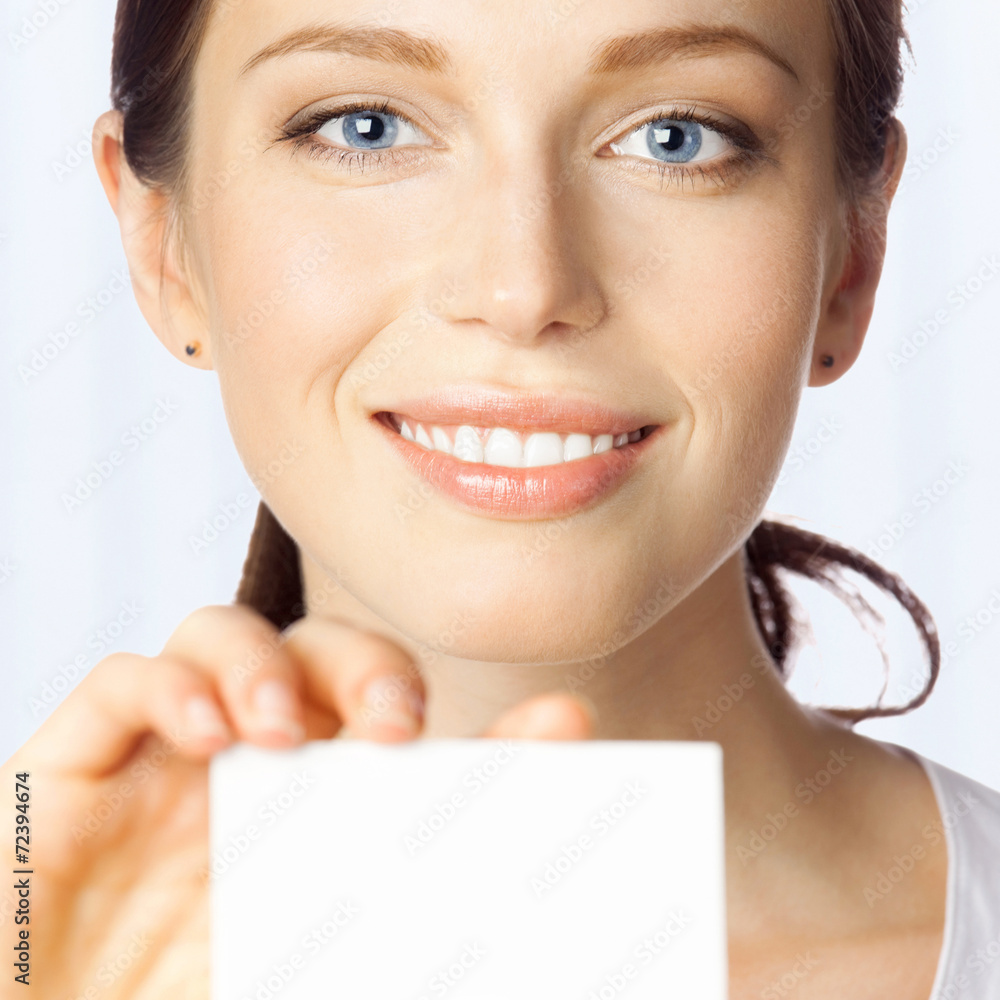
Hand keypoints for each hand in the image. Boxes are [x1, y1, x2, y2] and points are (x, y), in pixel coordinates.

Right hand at [0, 604, 594, 998]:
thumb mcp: (327, 969)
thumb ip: (416, 925)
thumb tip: (535, 890)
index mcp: (313, 812)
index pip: (404, 731)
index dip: (483, 719)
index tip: (561, 725)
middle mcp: (246, 769)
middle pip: (321, 655)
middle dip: (369, 667)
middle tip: (398, 723)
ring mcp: (162, 760)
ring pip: (225, 635)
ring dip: (266, 662)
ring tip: (280, 727)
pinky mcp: (72, 767)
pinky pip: (122, 681)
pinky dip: (170, 686)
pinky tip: (204, 733)